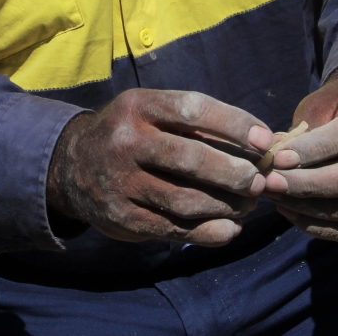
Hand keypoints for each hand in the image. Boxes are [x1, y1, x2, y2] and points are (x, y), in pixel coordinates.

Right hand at [46, 89, 272, 246]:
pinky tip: (230, 227)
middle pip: (191, 159)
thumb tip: (259, 144)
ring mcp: (122, 183)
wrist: (72, 166)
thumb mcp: (152, 112)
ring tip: (249, 203)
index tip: (265, 140)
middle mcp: (127, 142)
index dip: (234, 124)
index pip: (193, 109)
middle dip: (234, 172)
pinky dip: (208, 231)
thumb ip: (197, 126)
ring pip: (185, 199)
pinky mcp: (123, 218)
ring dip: (226, 205)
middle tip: (260, 180)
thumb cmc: (133, 132)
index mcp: (139, 106)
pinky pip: (173, 229)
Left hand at [262, 62, 337, 242]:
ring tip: (275, 195)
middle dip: (310, 185)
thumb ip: (304, 128)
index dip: (315, 150)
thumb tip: (274, 157)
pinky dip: (319, 227)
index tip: (278, 158)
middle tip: (271, 182)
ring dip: (309, 208)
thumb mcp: (324, 101)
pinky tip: (290, 211)